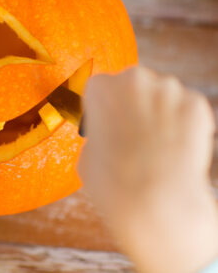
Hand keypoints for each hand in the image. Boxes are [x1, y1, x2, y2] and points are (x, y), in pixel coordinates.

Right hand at [79, 67, 217, 272]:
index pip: (100, 88)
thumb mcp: (87, 155)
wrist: (155, 203)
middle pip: (133, 85)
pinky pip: (187, 109)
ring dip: (159, 113)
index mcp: (101, 88)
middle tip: (133, 135)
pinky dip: (184, 125)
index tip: (108, 123)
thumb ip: (97, 135)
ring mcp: (169, 89)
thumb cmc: (113, 183)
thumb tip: (109, 136)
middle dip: (133, 105)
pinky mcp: (197, 105)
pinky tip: (175, 149)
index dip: (104, 108)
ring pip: (162, 95)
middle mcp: (135, 80)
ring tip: (156, 147)